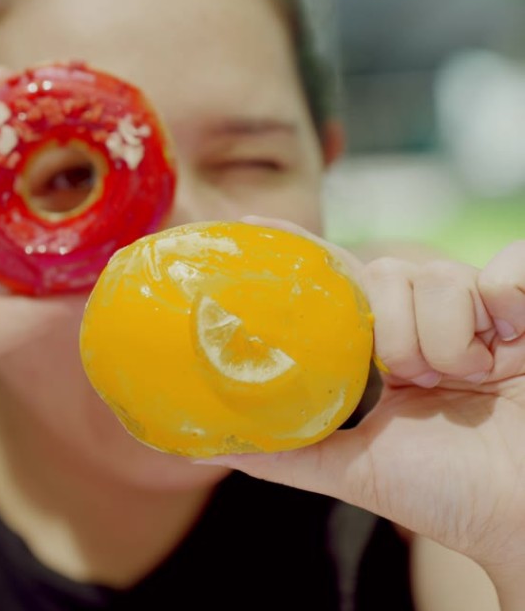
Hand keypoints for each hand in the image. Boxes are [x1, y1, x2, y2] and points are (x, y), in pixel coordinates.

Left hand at [202, 219, 524, 577]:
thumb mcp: (358, 469)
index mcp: (386, 348)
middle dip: (395, 333)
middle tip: (420, 380)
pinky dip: (508, 299)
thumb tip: (222, 445)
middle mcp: (428, 319)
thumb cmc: (452, 496)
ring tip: (469, 379)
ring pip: (438, 275)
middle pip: (385, 271)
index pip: (335, 280)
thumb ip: (292, 451)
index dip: (298, 248)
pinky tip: (512, 342)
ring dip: (448, 340)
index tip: (250, 221)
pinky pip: (508, 268)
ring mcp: (480, 311)